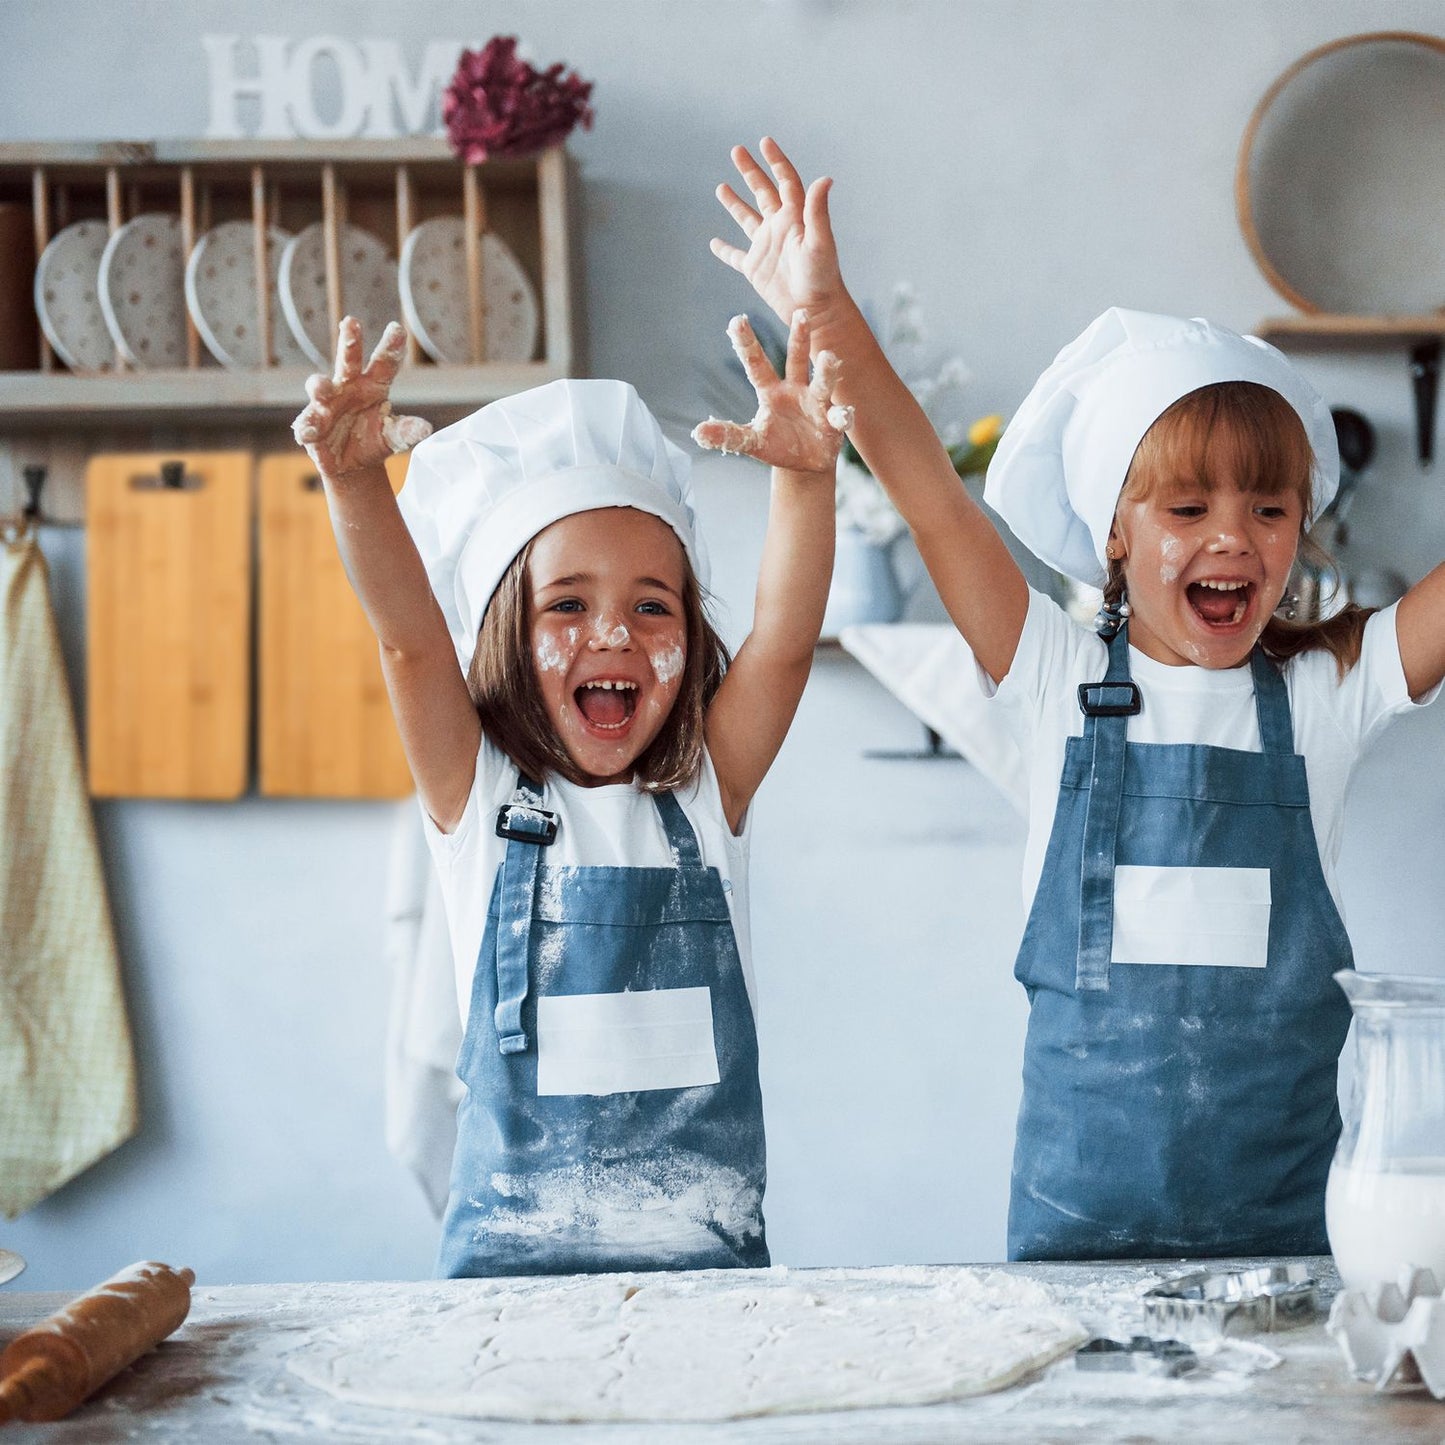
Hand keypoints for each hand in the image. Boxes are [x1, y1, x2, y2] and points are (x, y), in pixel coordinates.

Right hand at [291, 317, 432, 481]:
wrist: (351, 464)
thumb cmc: (372, 440)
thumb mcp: (392, 436)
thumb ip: (406, 430)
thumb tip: (426, 429)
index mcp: (372, 386)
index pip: (384, 363)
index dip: (390, 347)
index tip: (398, 329)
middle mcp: (347, 388)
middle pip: (348, 361)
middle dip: (349, 342)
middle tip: (350, 322)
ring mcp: (325, 405)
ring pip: (320, 388)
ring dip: (320, 385)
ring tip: (322, 387)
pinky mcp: (311, 426)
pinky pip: (307, 424)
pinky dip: (307, 428)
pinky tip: (309, 433)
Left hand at [692, 311, 851, 474]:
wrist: (805, 463)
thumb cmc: (777, 445)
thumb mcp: (751, 441)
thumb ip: (728, 435)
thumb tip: (697, 433)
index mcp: (771, 391)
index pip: (757, 364)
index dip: (747, 343)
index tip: (736, 319)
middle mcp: (796, 390)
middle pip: (796, 359)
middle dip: (800, 337)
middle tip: (802, 313)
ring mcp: (817, 403)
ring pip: (822, 382)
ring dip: (826, 371)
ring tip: (828, 357)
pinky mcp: (834, 422)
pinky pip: (840, 416)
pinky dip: (843, 416)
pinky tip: (842, 416)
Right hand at [711, 137, 845, 330]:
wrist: (815, 309)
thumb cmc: (821, 277)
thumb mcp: (820, 241)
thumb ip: (818, 210)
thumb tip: (825, 178)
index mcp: (795, 217)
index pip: (785, 181)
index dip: (775, 161)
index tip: (764, 142)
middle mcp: (779, 227)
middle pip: (763, 192)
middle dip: (750, 171)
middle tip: (736, 150)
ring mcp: (766, 247)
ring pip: (747, 218)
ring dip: (734, 203)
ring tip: (721, 187)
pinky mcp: (755, 269)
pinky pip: (736, 256)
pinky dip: (724, 250)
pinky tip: (714, 243)